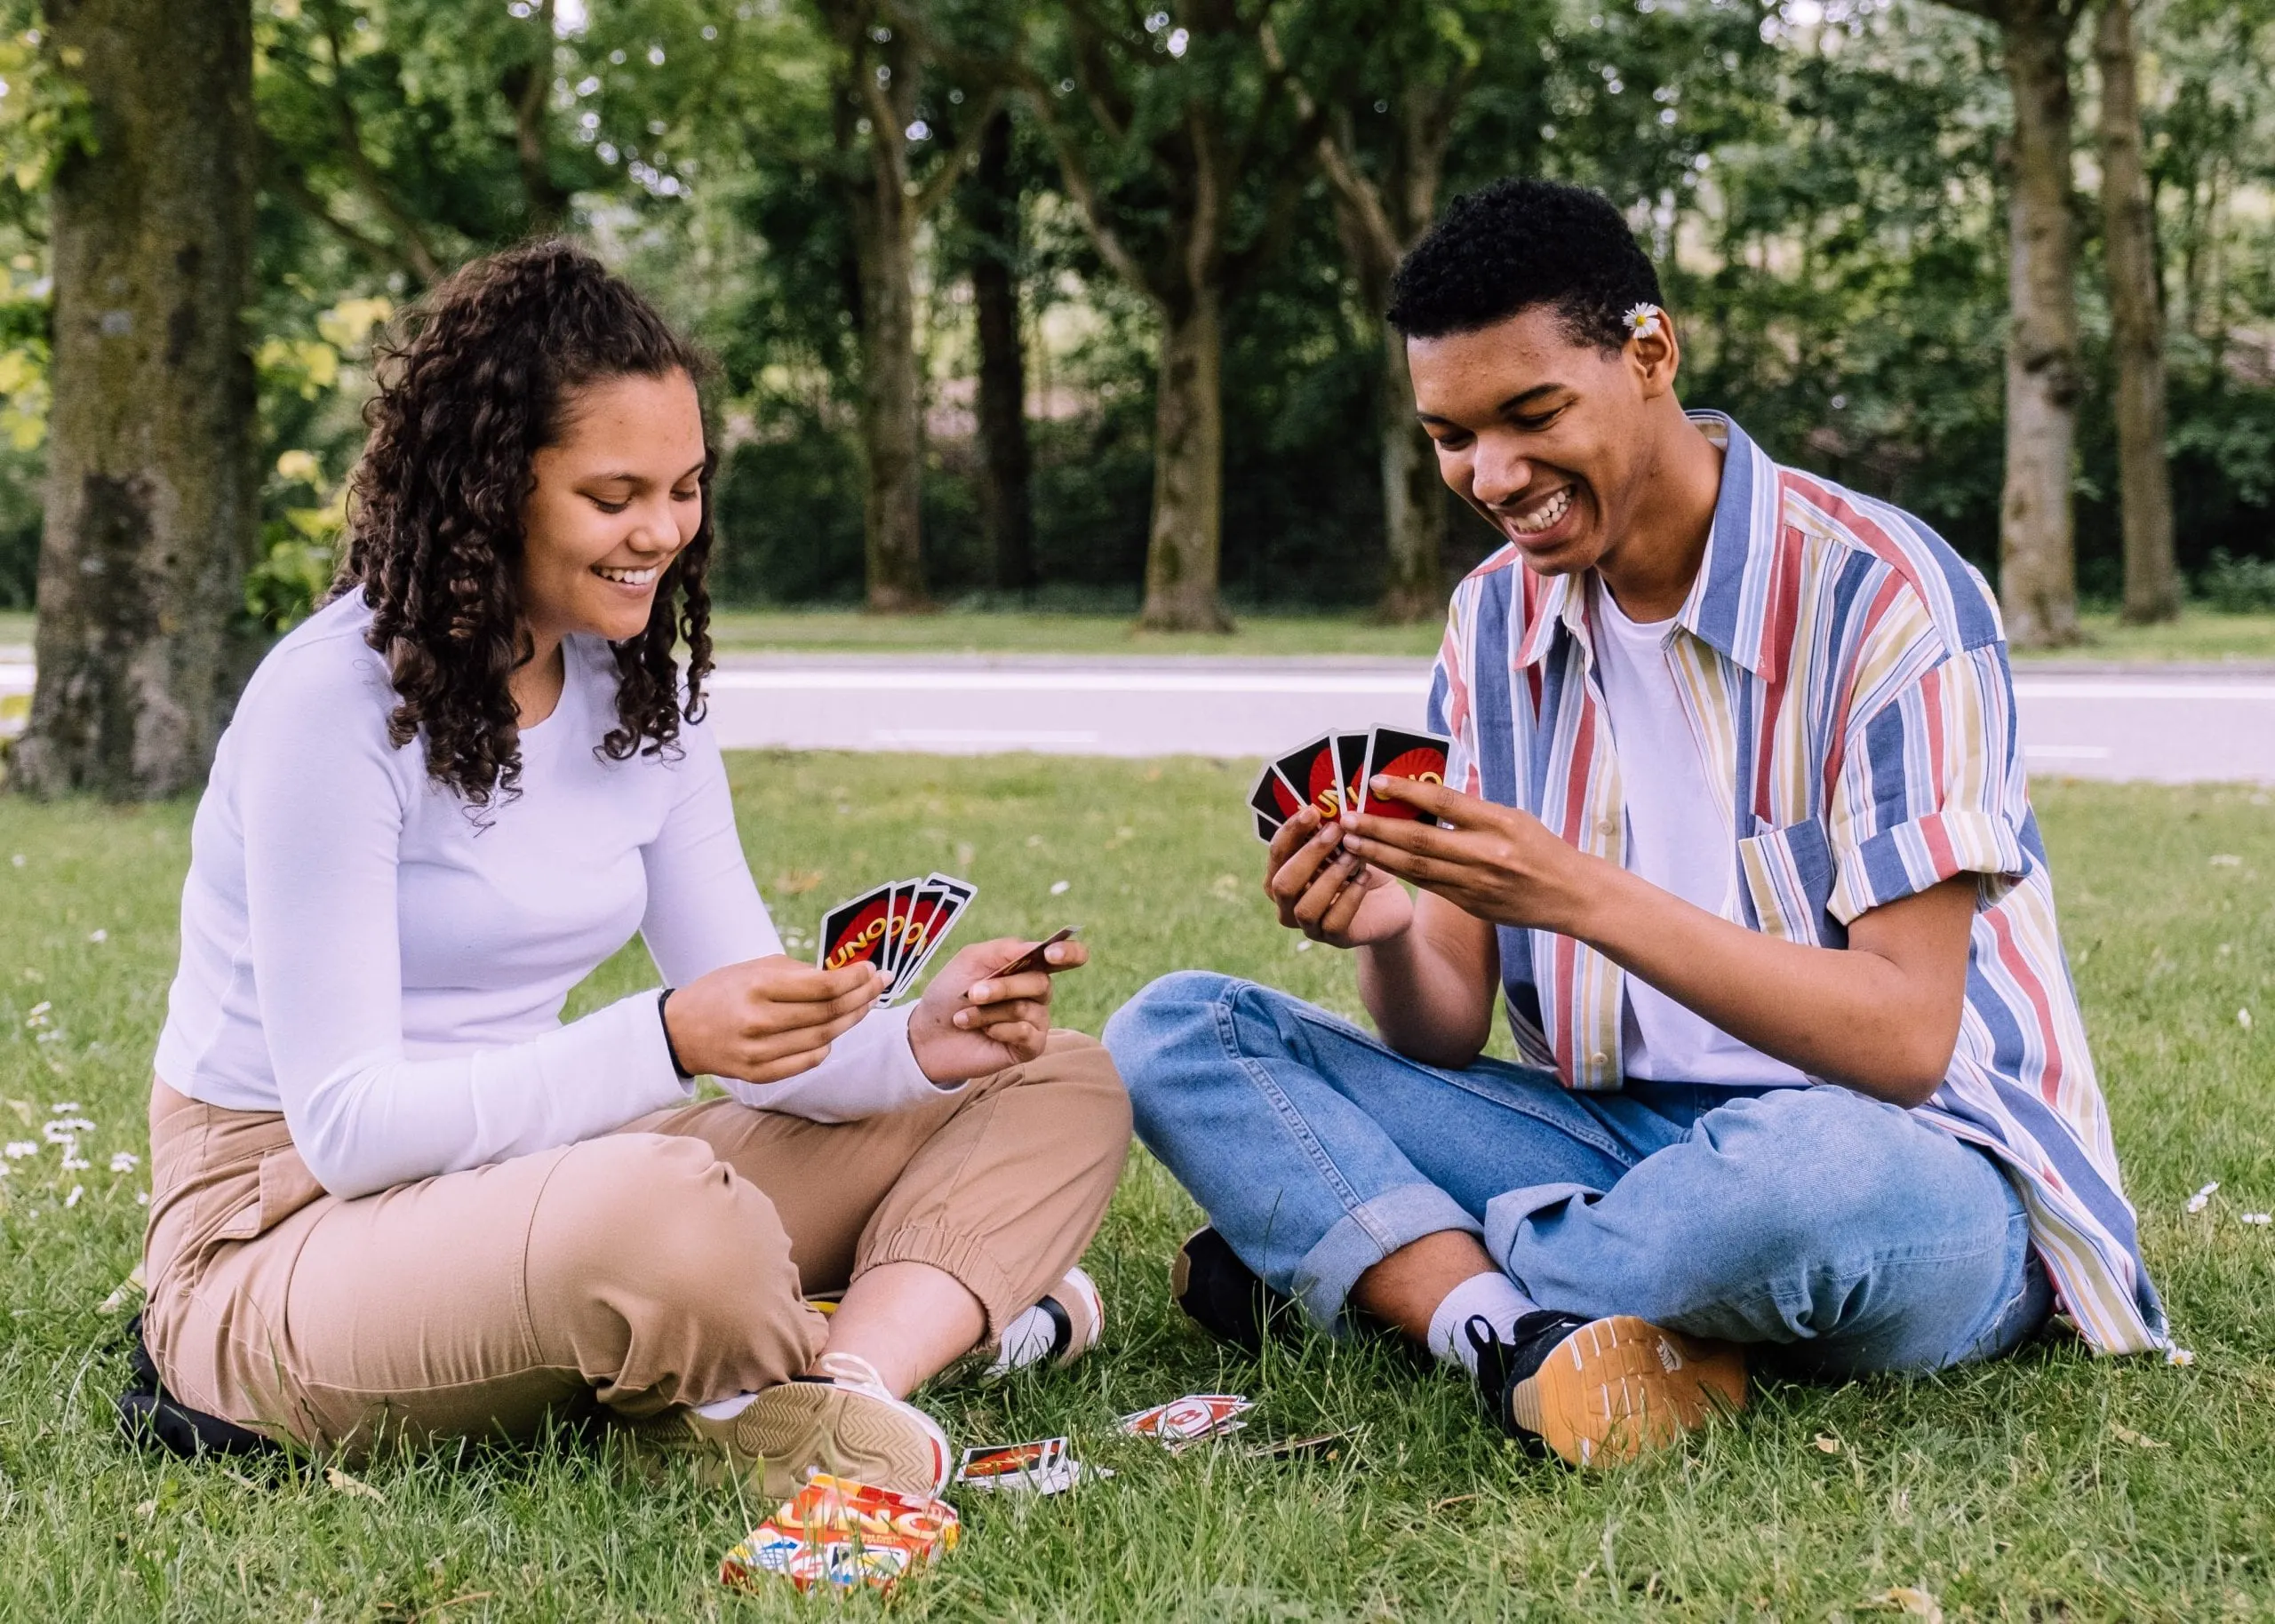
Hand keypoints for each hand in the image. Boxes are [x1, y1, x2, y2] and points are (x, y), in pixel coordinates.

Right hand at [664, 955, 884, 1083]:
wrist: (678, 1031)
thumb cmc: (722, 991)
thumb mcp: (754, 968)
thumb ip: (798, 971)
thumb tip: (844, 973)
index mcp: (757, 987)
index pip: (823, 986)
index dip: (854, 978)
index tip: (871, 969)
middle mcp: (758, 1021)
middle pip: (828, 1013)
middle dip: (862, 997)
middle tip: (880, 984)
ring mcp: (758, 1052)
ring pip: (823, 1039)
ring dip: (851, 1020)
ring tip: (864, 1005)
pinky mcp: (757, 1074)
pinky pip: (808, 1061)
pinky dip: (826, 1046)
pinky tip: (834, 1031)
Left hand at [907, 935, 1087, 1083]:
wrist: (929, 1034)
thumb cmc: (950, 993)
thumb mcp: (971, 960)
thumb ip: (1005, 949)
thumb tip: (1037, 948)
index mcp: (1027, 966)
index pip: (1065, 957)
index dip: (1068, 953)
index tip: (1051, 954)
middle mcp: (1036, 993)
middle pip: (1041, 983)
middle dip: (1004, 987)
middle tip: (973, 993)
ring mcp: (1035, 1020)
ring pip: (1026, 1009)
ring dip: (988, 1012)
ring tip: (964, 1017)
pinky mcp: (1030, 1047)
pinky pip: (1026, 1033)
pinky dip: (999, 1030)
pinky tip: (985, 1033)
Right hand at [1264, 804, 1413, 946]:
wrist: (1388, 902)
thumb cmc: (1358, 867)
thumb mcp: (1342, 846)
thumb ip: (1327, 832)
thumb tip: (1325, 805)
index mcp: (1282, 875)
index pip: (1277, 854)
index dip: (1291, 832)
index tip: (1313, 810)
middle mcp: (1287, 904)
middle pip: (1282, 884)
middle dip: (1309, 855)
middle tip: (1337, 831)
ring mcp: (1308, 925)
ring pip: (1306, 907)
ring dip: (1331, 877)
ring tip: (1355, 856)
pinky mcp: (1334, 939)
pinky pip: (1333, 923)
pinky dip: (1350, 898)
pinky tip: (1365, 878)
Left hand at [1336, 776, 1591, 932]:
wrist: (1570, 895)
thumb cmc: (1541, 848)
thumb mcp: (1514, 818)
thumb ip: (1473, 810)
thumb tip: (1425, 795)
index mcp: (1500, 823)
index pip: (1445, 801)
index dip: (1408, 791)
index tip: (1377, 782)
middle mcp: (1487, 853)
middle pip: (1421, 838)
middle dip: (1378, 828)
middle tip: (1346, 818)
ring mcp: (1477, 883)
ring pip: (1417, 867)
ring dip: (1379, 854)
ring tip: (1350, 842)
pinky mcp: (1471, 904)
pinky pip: (1428, 886)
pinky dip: (1400, 872)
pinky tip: (1377, 863)